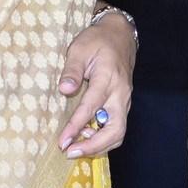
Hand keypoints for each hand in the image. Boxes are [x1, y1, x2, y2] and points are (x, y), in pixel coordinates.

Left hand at [56, 10, 135, 157]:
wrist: (121, 34)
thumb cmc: (98, 40)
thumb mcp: (80, 48)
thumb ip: (72, 70)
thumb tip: (65, 90)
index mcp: (108, 78)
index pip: (91, 107)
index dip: (76, 127)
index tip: (62, 142)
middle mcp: (120, 93)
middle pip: (115, 129)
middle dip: (94, 146)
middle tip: (71, 152)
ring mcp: (124, 100)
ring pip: (118, 132)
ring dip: (99, 145)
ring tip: (77, 148)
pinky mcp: (123, 103)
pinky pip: (116, 126)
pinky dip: (103, 138)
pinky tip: (86, 137)